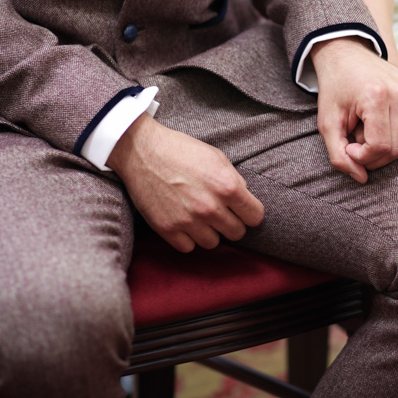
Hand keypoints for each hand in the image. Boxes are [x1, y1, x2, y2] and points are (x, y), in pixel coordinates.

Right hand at [107, 114, 264, 251]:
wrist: (142, 151)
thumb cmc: (181, 150)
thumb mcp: (217, 157)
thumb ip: (234, 180)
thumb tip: (244, 199)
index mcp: (228, 187)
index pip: (255, 217)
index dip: (250, 213)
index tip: (243, 210)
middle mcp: (210, 208)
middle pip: (237, 233)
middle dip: (232, 223)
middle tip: (221, 213)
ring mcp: (188, 220)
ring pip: (213, 243)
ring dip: (210, 232)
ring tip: (201, 217)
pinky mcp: (167, 229)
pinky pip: (188, 247)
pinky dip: (188, 238)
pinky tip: (185, 223)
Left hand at [311, 37, 397, 182]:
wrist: (346, 51)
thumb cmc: (334, 87)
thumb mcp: (327, 123)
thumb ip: (338, 155)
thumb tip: (362, 178)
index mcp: (377, 97)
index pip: (380, 147)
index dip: (363, 157)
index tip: (348, 147)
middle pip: (396, 148)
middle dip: (374, 155)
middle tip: (355, 141)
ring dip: (383, 144)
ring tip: (365, 128)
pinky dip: (394, 134)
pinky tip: (377, 124)